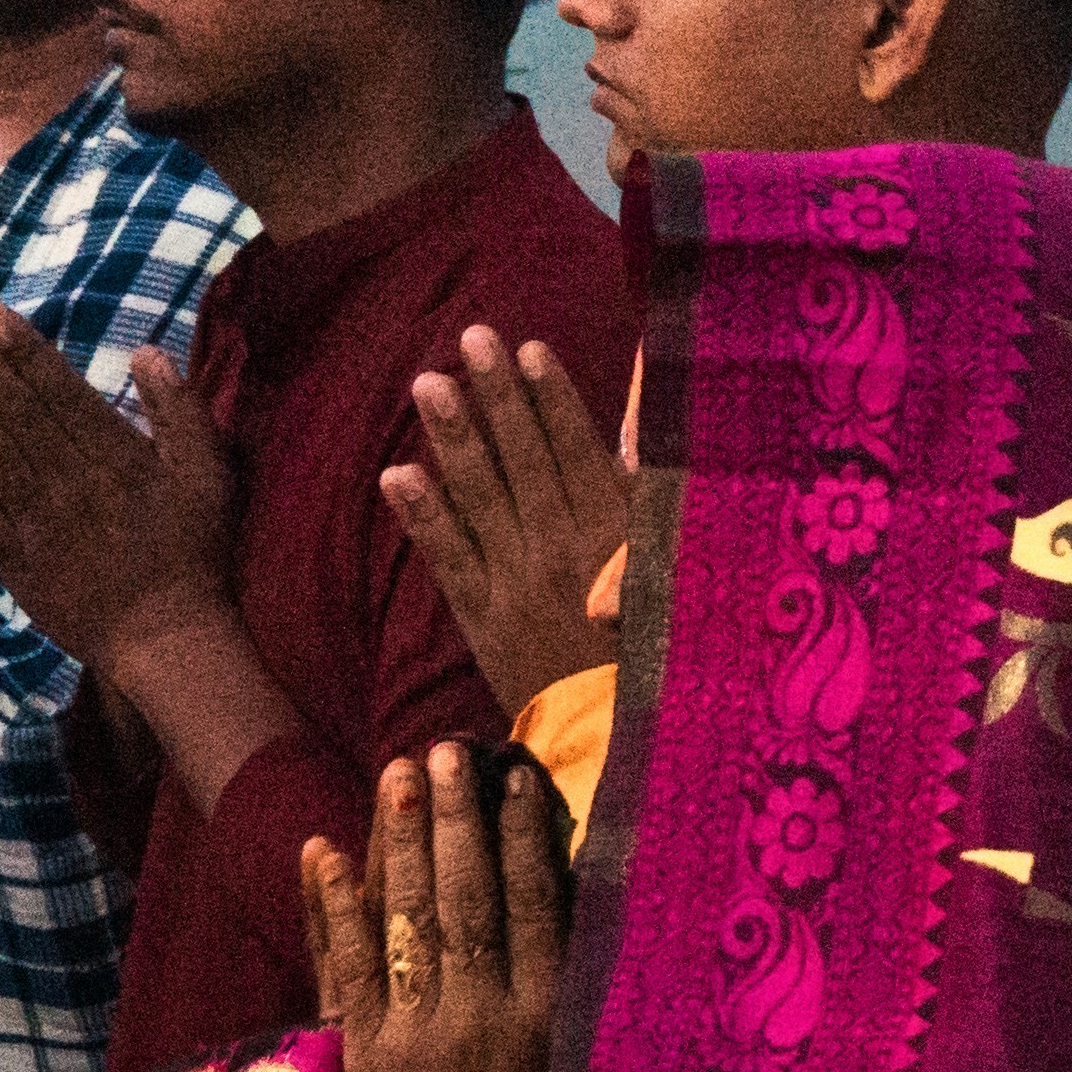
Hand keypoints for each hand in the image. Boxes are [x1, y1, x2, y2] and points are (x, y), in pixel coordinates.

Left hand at [0, 308, 233, 662]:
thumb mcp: (211, 473)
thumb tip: (148, 351)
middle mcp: (70, 479)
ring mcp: (38, 519)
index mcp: (117, 455)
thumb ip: (181, 411)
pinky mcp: (17, 557)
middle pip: (18, 413)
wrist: (165, 635)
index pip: (61, 391)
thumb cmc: (195, 551)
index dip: (24, 350)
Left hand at [307, 741, 598, 1071]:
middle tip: (444, 752)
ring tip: (399, 774)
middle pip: (466, 897)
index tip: (515, 777)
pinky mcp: (364, 1056)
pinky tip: (325, 850)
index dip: (524, 836)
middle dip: (453, 820)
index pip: (534, 904)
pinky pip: (345, 968)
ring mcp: (414, 1032)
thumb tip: (582, 915)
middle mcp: (478, 1014)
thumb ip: (584, 996)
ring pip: (408, 920)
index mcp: (545, 1016)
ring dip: (401, 842)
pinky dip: (334, 908)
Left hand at [383, 328, 629, 711]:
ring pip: (479, 496)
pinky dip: (422, 515)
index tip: (529, 349)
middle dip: (497, 396)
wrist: (618, 732)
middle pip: (523, 459)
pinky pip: (447, 557)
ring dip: (452, 437)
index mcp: (613, 536)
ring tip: (426, 384)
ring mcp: (514, 580)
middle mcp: (559, 548)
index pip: (578, 450)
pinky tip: (396, 473)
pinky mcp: (481, 615)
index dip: (552, 398)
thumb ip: (653, 512)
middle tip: (471, 339)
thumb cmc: (659, 652)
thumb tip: (637, 447)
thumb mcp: (674, 575)